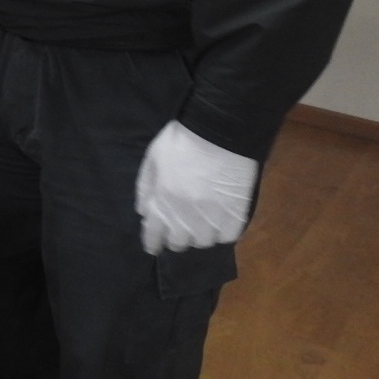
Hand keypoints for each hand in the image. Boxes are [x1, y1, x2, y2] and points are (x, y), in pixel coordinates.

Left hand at [135, 119, 258, 253]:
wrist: (218, 130)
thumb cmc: (180, 141)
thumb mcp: (152, 159)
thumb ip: (145, 188)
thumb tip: (143, 212)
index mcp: (163, 200)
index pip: (153, 233)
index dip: (153, 243)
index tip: (153, 247)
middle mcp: (185, 214)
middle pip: (180, 242)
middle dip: (176, 238)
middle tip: (180, 229)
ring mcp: (212, 216)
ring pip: (203, 242)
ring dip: (199, 236)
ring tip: (201, 224)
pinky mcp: (236, 214)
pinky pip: (227, 237)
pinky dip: (222, 232)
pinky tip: (220, 222)